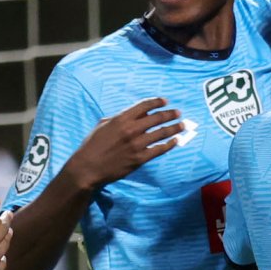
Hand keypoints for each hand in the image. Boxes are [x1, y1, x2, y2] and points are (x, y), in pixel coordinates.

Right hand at [62, 98, 186, 194]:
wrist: (88, 168)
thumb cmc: (92, 145)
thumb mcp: (103, 125)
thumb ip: (119, 118)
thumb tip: (134, 116)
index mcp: (121, 119)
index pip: (144, 106)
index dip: (157, 102)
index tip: (165, 101)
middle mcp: (131, 130)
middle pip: (156, 118)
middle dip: (170, 114)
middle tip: (178, 113)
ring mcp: (137, 145)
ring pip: (161, 133)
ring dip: (174, 128)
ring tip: (182, 125)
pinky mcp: (140, 159)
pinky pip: (159, 150)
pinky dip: (169, 144)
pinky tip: (175, 141)